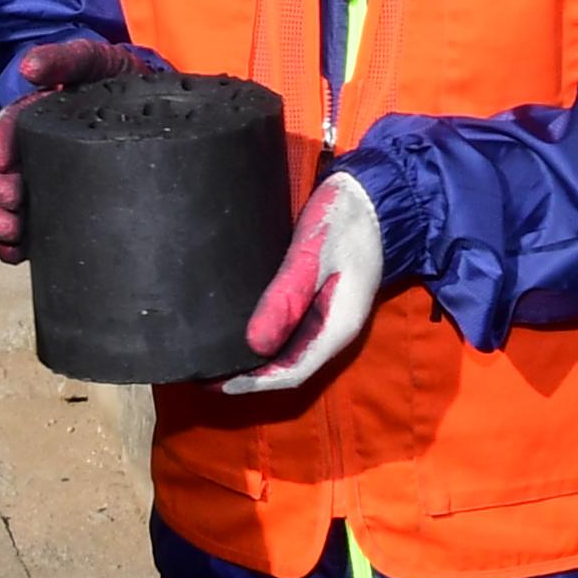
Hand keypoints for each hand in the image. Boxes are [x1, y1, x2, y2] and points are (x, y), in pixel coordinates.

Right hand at [0, 38, 157, 263]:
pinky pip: (47, 223)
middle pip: (14, 171)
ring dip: (10, 221)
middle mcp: (46, 146)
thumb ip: (66, 58)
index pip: (12, 129)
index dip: (0, 146)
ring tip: (12, 236)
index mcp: (44, 114)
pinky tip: (17, 254)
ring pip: (25, 200)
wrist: (163, 98)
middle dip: (4, 192)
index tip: (0, 163)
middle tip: (9, 210)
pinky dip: (26, 241)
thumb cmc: (123, 77)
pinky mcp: (78, 198)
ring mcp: (61, 173)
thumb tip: (29, 68)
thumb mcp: (95, 61)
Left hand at [224, 172, 381, 395]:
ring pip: (288, 351)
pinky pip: (289, 331)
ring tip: (216, 357)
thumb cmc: (346, 220)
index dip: (256, 383)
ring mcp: (327, 316)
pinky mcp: (319, 301)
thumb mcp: (313, 254)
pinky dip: (263, 338)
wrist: (373, 195)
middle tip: (205, 373)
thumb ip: (287, 296)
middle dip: (250, 376)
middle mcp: (332, 330)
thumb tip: (254, 344)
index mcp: (337, 327)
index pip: (294, 372)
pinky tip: (240, 331)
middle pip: (289, 367)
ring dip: (255, 359)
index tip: (218, 383)